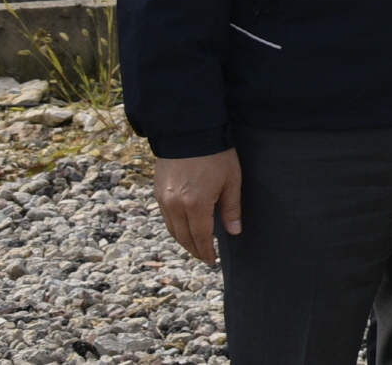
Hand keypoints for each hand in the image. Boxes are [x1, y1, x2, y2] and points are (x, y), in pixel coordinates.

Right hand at [153, 150, 242, 264]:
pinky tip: (184, 228)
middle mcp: (175, 205)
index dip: (206, 250)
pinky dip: (175, 227)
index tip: (211, 260)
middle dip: (194, 249)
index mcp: (196, 204)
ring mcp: (163, 199)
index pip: (201, 236)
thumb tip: (234, 232)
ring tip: (196, 246)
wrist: (189, 131)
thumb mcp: (231, 180)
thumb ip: (231, 208)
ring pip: (172, 229)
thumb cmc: (216, 154)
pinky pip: (166, 217)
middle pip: (183, 237)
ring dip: (183, 240)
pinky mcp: (157, 191)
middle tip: (204, 257)